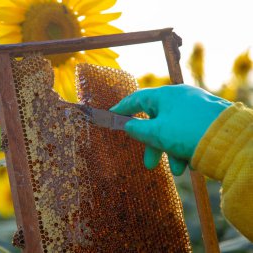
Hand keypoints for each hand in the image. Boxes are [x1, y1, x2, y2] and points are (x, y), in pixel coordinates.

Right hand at [110, 84, 231, 175]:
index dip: (122, 109)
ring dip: (171, 152)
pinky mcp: (207, 120)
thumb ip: (137, 129)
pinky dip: (185, 149)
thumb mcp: (156, 133)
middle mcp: (180, 99)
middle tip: (149, 164)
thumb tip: (128, 126)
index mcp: (165, 95)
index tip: (112, 116)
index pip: (136, 99)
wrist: (230, 141)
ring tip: (178, 170)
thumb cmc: (187, 132)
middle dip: (153, 145)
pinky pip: (187, 134)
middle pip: (156, 121)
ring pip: (172, 131)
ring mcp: (195, 109)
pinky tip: (190, 164)